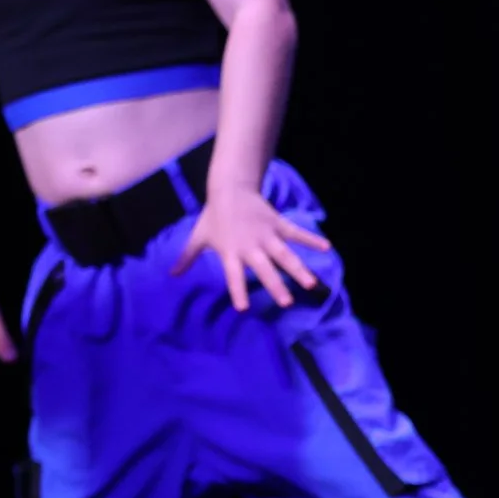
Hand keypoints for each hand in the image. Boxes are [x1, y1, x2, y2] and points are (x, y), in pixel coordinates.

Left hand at [173, 185, 326, 311]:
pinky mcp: (278, 224)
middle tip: (287, 302)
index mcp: (231, 252)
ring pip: (285, 255)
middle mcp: (250, 246)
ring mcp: (267, 235)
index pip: (234, 275)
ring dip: (298, 269)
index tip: (244, 309)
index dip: (238, 291)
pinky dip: (311, 240)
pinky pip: (296, 233)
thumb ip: (187, 257)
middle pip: (265, 269)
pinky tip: (327, 248)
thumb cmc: (213, 216)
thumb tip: (171, 274)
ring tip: (311, 284)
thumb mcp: (198, 237)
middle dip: (276, 286)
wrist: (230, 189)